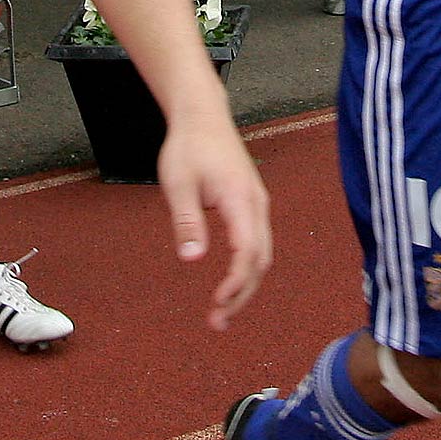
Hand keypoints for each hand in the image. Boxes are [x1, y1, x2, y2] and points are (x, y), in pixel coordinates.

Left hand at [155, 109, 271, 329]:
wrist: (203, 116)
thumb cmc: (188, 147)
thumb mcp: (178, 183)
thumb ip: (187, 221)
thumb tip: (193, 260)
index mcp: (239, 199)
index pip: (247, 251)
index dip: (236, 282)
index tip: (218, 302)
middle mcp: (256, 204)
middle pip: (260, 260)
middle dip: (242, 294)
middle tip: (217, 322)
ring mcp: (257, 204)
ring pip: (262, 254)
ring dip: (246, 285)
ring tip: (222, 311)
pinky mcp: (251, 205)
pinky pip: (257, 244)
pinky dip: (247, 268)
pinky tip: (230, 283)